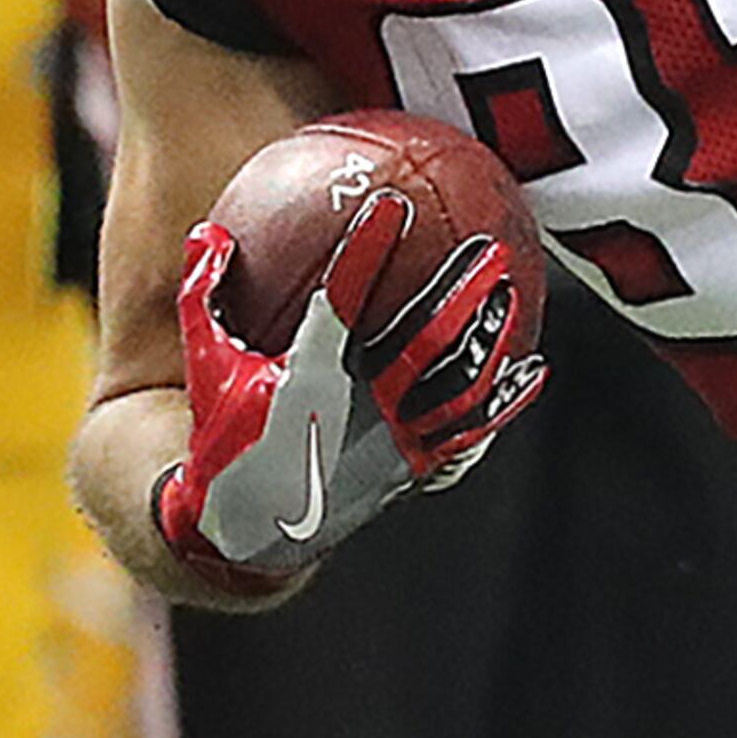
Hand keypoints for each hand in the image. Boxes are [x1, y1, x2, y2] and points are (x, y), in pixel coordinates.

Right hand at [156, 192, 544, 580]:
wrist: (247, 528)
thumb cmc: (225, 437)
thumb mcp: (206, 363)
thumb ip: (205, 294)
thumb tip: (210, 233)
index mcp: (309, 375)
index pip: (345, 300)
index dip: (368, 252)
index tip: (392, 209)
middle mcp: (362, 406)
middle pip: (426, 341)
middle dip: (459, 293)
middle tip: (489, 250)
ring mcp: (394, 439)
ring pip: (458, 383)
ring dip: (489, 336)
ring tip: (511, 293)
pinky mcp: (414, 466)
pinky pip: (468, 430)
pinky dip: (502, 400)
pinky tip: (531, 371)